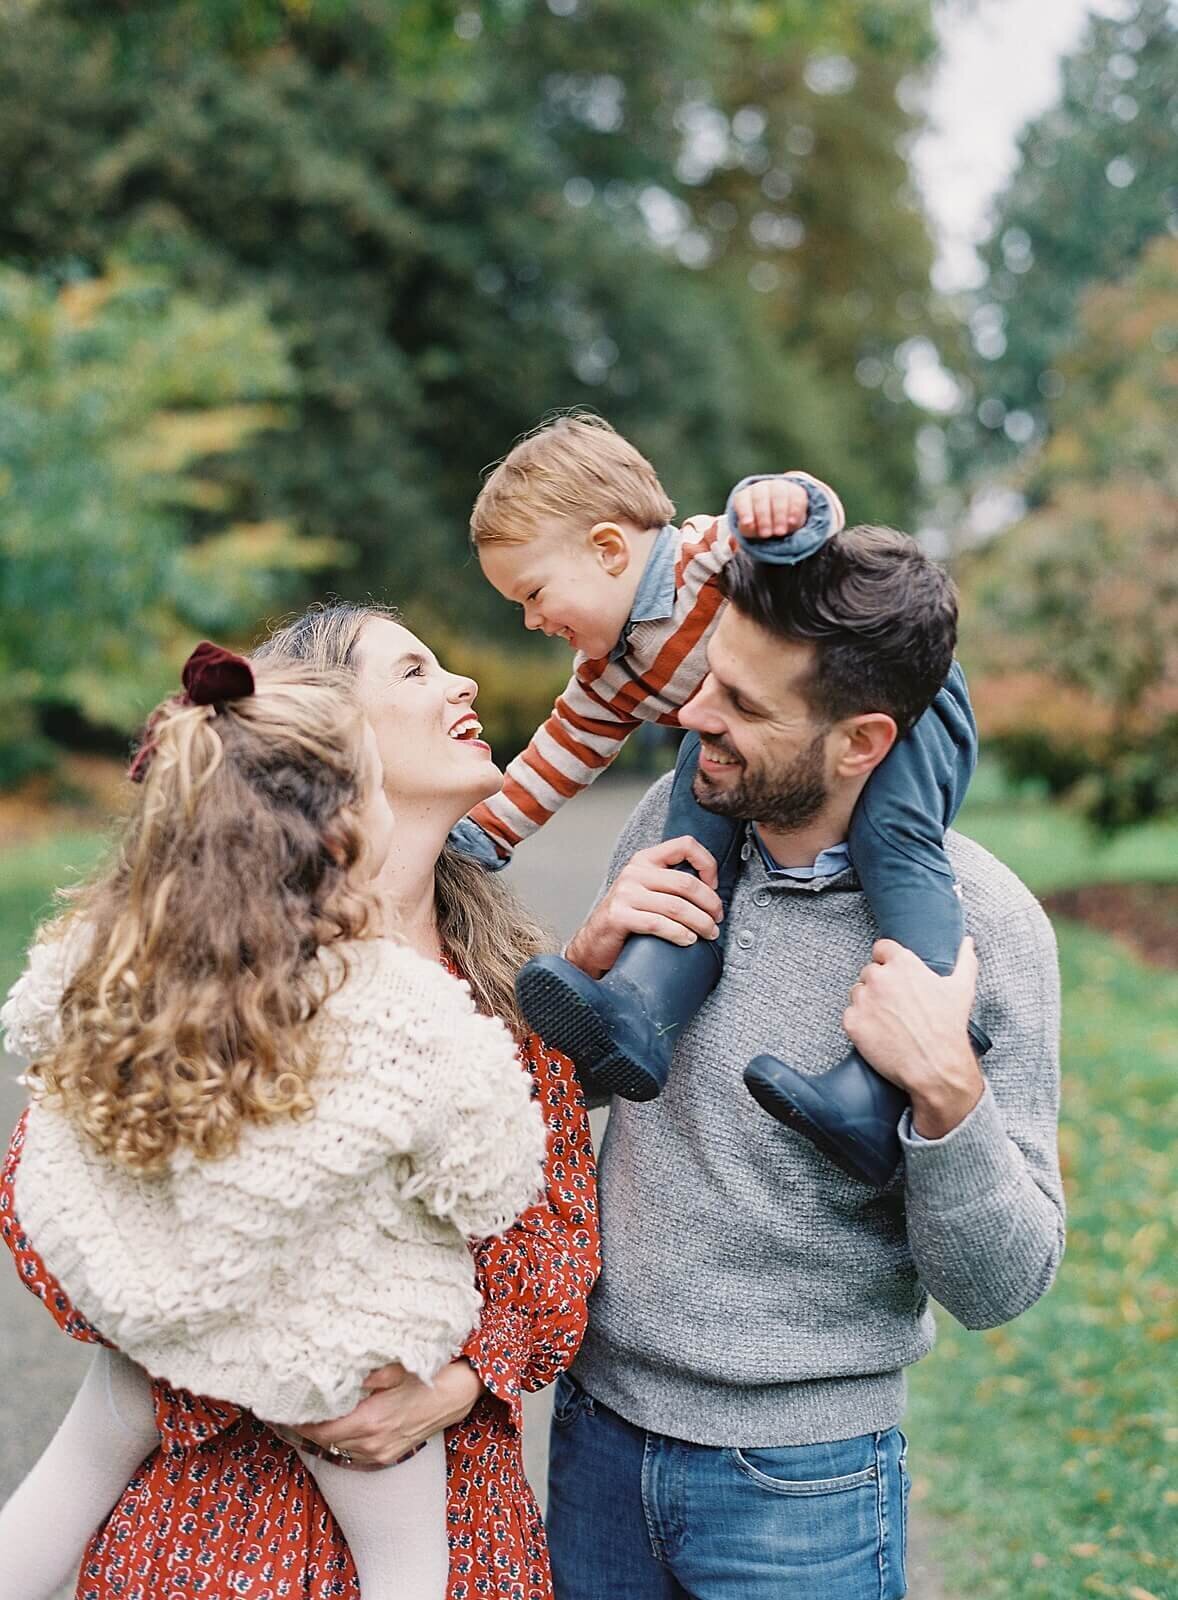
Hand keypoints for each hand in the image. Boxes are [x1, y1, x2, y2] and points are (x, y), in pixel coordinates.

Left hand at [293, 1359, 483, 1466]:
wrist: (454, 1397)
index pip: (322, 1430)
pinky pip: (353, 1451)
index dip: (300, 1422)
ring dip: (322, 1434)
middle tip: (288, 1409)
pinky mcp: (386, 1456)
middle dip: (306, 1427)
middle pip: (325, 1442)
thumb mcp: (398, 1366)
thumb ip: (368, 1371)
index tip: (284, 1408)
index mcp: (371, 1420)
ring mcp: (379, 1453)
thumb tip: (338, 1367)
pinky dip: (339, 1439)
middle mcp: (372, 1443)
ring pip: (337, 1448)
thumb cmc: (426, 1377)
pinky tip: (334, 1423)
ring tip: (307, 1414)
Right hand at [565, 836, 723, 977]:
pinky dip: (679, 934)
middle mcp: (634, 872)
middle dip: (710, 903)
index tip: (714, 886)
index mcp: (645, 859)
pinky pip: (658, 924)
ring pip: (676, 907)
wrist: (595, 941)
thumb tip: (712, 888)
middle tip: (717, 919)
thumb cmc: (628, 916)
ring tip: (709, 933)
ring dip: (700, 923)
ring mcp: (625, 894)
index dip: (707, 864)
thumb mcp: (648, 889)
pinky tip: (688, 940)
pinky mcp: (619, 916)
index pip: (685, 845)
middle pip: (686, 883)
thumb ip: (671, 881)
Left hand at [731, 477, 808, 540]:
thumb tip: (749, 526)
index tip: (748, 524)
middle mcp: (761, 487)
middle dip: (763, 517)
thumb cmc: (760, 524)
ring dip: (779, 514)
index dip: (744, 511)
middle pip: (760, 497)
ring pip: (779, 495)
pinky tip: (791, 522)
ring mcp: (779, 486)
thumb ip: (748, 528)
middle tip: (766, 535)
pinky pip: (796, 497)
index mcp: (745, 496)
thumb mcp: (751, 529)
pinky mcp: (796, 490)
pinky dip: (794, 510)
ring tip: (779, 532)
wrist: (783, 517)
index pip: (742, 499)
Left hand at [843, 938, 983, 1138]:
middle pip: (869, 972)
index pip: (881, 948)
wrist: (935, 1067)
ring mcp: (863, 999)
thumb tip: (968, 942)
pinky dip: (860, 1023)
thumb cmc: (949, 1027)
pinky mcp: (852, 1022)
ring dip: (868, 1002)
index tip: (894, 974)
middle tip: (896, 1005)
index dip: (887, 960)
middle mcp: (879, 977)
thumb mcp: (962, 988)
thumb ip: (965, 960)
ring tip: (888, 1020)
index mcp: (902, 964)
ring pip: (858, 993)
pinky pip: (850, 1015)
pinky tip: (879, 1033)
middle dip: (879, 985)